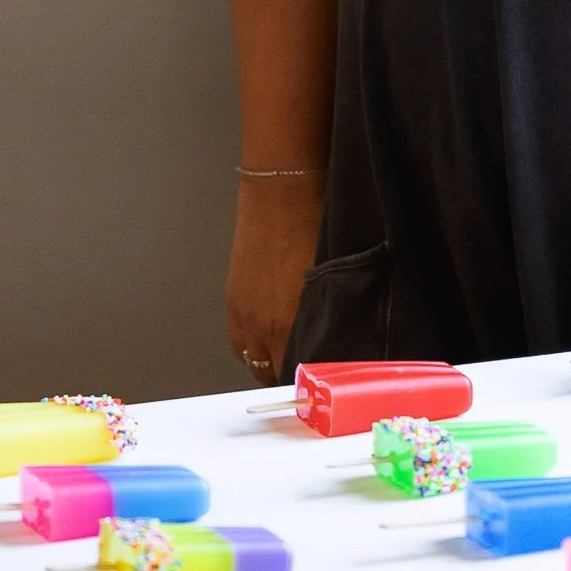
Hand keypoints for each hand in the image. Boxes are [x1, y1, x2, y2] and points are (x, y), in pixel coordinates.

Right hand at [226, 180, 322, 382]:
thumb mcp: (332, 279)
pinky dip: (251, 347)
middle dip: (292, 372)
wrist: (282, 194)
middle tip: (309, 366)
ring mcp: (246, 314)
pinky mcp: (234, 301)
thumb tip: (337, 333)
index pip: (301, 370)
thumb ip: (329, 313)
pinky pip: (238, 344)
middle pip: (275, 371)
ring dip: (270, 362)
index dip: (314, 375)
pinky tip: (267, 339)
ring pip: (255, 361)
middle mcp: (267, 324)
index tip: (325, 375)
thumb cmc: (314, 225)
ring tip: (288, 355)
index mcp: (296, 320)